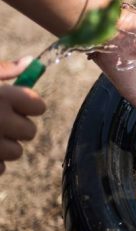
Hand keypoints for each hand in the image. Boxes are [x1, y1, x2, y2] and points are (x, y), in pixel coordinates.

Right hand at [0, 57, 46, 173]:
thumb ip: (4, 70)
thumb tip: (29, 61)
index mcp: (2, 95)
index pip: (37, 106)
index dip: (28, 106)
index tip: (16, 104)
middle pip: (29, 132)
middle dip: (16, 128)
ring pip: (16, 152)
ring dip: (3, 146)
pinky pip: (0, 168)